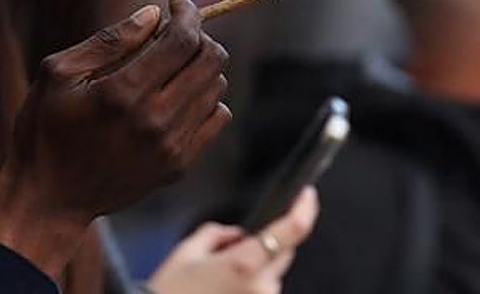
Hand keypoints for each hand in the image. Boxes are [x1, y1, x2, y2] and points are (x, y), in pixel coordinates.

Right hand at [0, 0, 230, 279]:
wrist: (48, 200)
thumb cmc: (43, 130)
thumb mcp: (58, 74)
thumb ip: (109, 41)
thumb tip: (153, 15)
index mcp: (122, 93)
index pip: (182, 40)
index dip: (186, 11)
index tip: (175, 1)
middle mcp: (155, 121)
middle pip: (209, 60)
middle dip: (198, 33)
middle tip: (174, 30)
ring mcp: (171, 148)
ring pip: (216, 87)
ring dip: (200, 65)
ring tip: (171, 63)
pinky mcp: (178, 167)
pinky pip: (216, 118)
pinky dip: (206, 97)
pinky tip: (178, 94)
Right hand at [148, 188, 319, 293]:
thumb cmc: (172, 293)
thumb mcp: (187, 252)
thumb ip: (216, 234)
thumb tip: (235, 235)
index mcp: (245, 263)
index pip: (290, 231)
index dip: (304, 209)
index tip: (307, 195)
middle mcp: (262, 286)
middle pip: (284, 252)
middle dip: (265, 243)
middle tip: (228, 250)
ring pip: (272, 274)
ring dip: (255, 267)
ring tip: (218, 278)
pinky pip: (263, 291)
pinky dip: (250, 284)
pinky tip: (223, 289)